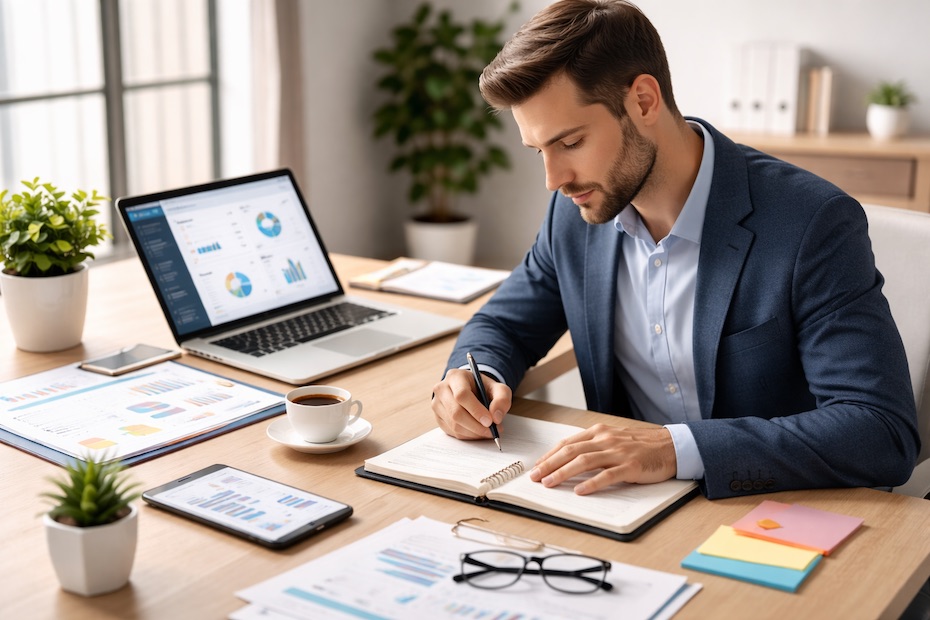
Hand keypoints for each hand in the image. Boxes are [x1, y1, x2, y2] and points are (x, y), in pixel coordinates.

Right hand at [432, 368, 511, 439]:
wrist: (472, 391)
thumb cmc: (484, 389)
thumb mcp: (498, 389)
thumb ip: (502, 399)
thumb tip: (496, 417)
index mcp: (455, 377)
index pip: (462, 395)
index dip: (476, 410)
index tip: (490, 421)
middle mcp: (442, 389)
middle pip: (456, 412)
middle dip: (476, 426)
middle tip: (492, 431)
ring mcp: (437, 404)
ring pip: (454, 425)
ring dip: (474, 432)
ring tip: (488, 431)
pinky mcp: (438, 418)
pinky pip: (452, 432)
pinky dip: (468, 436)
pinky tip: (478, 432)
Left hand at [529, 424, 676, 493]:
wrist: (671, 446)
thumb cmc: (642, 445)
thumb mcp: (614, 439)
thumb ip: (594, 446)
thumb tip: (569, 459)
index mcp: (599, 432)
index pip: (567, 443)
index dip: (549, 455)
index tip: (537, 466)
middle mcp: (606, 440)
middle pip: (570, 451)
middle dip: (549, 464)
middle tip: (535, 476)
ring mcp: (618, 452)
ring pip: (584, 461)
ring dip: (563, 472)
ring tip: (549, 483)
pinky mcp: (630, 466)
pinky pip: (607, 475)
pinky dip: (592, 483)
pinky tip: (580, 491)